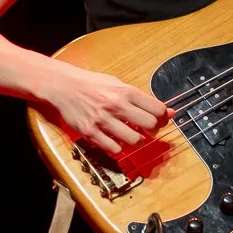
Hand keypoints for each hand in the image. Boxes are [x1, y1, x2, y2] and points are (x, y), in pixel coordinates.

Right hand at [40, 60, 172, 155]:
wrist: (64, 86)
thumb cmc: (92, 84)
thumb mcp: (118, 85)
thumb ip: (142, 99)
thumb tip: (168, 112)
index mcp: (125, 91)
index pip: (157, 109)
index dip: (162, 117)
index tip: (159, 119)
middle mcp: (116, 105)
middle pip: (149, 125)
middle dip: (152, 130)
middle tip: (147, 130)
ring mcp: (103, 120)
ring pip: (134, 140)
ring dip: (136, 141)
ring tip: (132, 136)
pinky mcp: (91, 132)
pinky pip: (114, 148)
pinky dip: (118, 147)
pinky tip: (115, 140)